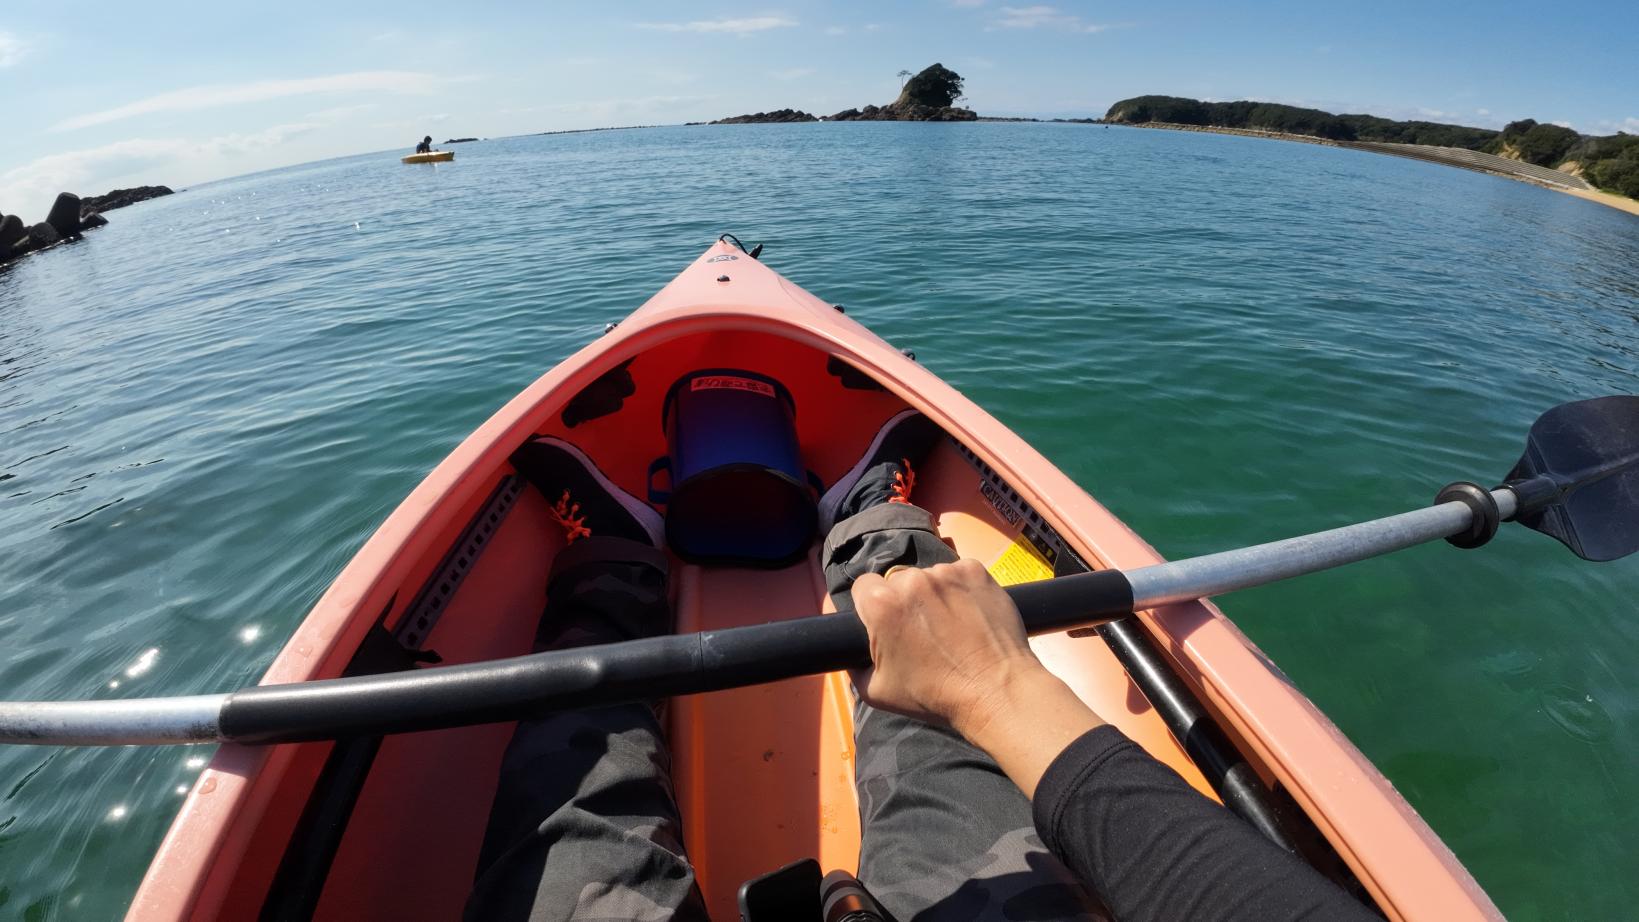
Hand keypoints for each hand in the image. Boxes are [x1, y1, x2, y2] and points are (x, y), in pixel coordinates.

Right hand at [851, 558, 1105, 798]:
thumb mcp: (875, 691)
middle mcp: (910, 579)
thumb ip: (851, 664)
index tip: (886, 623)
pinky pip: (958, 573)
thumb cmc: (936, 696)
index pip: (862, 587)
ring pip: (929, 577)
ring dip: (933, 595)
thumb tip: (844, 648)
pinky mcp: (975, 571)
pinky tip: (969, 616)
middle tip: (921, 631)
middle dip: (903, 601)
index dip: (871, 607)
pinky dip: (960, 590)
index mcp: (880, 605)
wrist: (996, 692)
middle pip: (896, 581)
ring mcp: (946, 572)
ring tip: (950, 627)